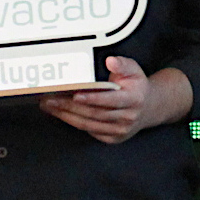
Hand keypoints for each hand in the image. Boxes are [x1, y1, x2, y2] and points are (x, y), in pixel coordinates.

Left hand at [41, 56, 188, 145]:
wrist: (149, 108)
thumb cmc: (137, 87)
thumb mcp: (134, 70)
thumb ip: (123, 64)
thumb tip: (110, 61)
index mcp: (133, 99)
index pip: (110, 100)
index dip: (93, 98)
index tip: (76, 95)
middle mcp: (127, 117)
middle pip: (94, 113)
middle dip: (70, 106)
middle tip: (51, 98)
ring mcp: (120, 130)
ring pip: (89, 125)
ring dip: (66, 116)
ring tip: (50, 106)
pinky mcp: (113, 138)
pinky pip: (90, 131)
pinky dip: (74, 122)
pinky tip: (61, 114)